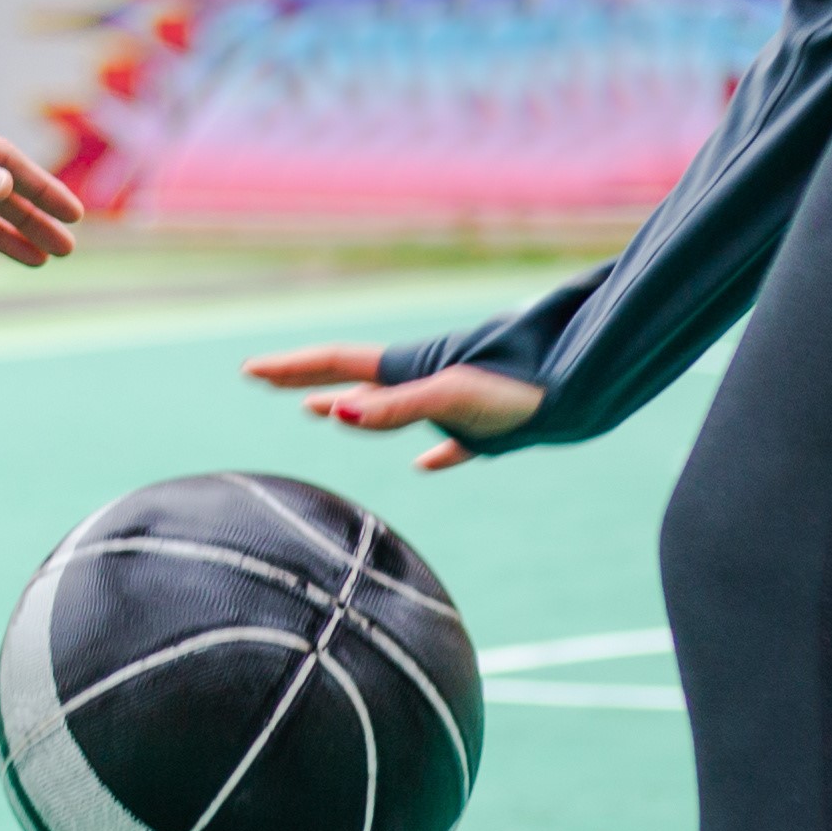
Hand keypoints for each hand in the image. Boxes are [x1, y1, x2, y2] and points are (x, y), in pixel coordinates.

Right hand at [245, 340, 542, 471]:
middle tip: (264, 379)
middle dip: (305, 379)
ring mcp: (453, 404)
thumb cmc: (517, 392)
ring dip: (351, 408)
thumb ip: (396, 408)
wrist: (582, 394)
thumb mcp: (451, 397)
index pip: (336, 365)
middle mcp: (423, 381)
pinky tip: (426, 465)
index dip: (292, 368)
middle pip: (352, 379)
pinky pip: (448, 442)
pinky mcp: (486, 430)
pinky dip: (432, 452)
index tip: (249, 370)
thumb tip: (334, 414)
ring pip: (389, 407)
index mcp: (408, 370)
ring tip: (320, 411)